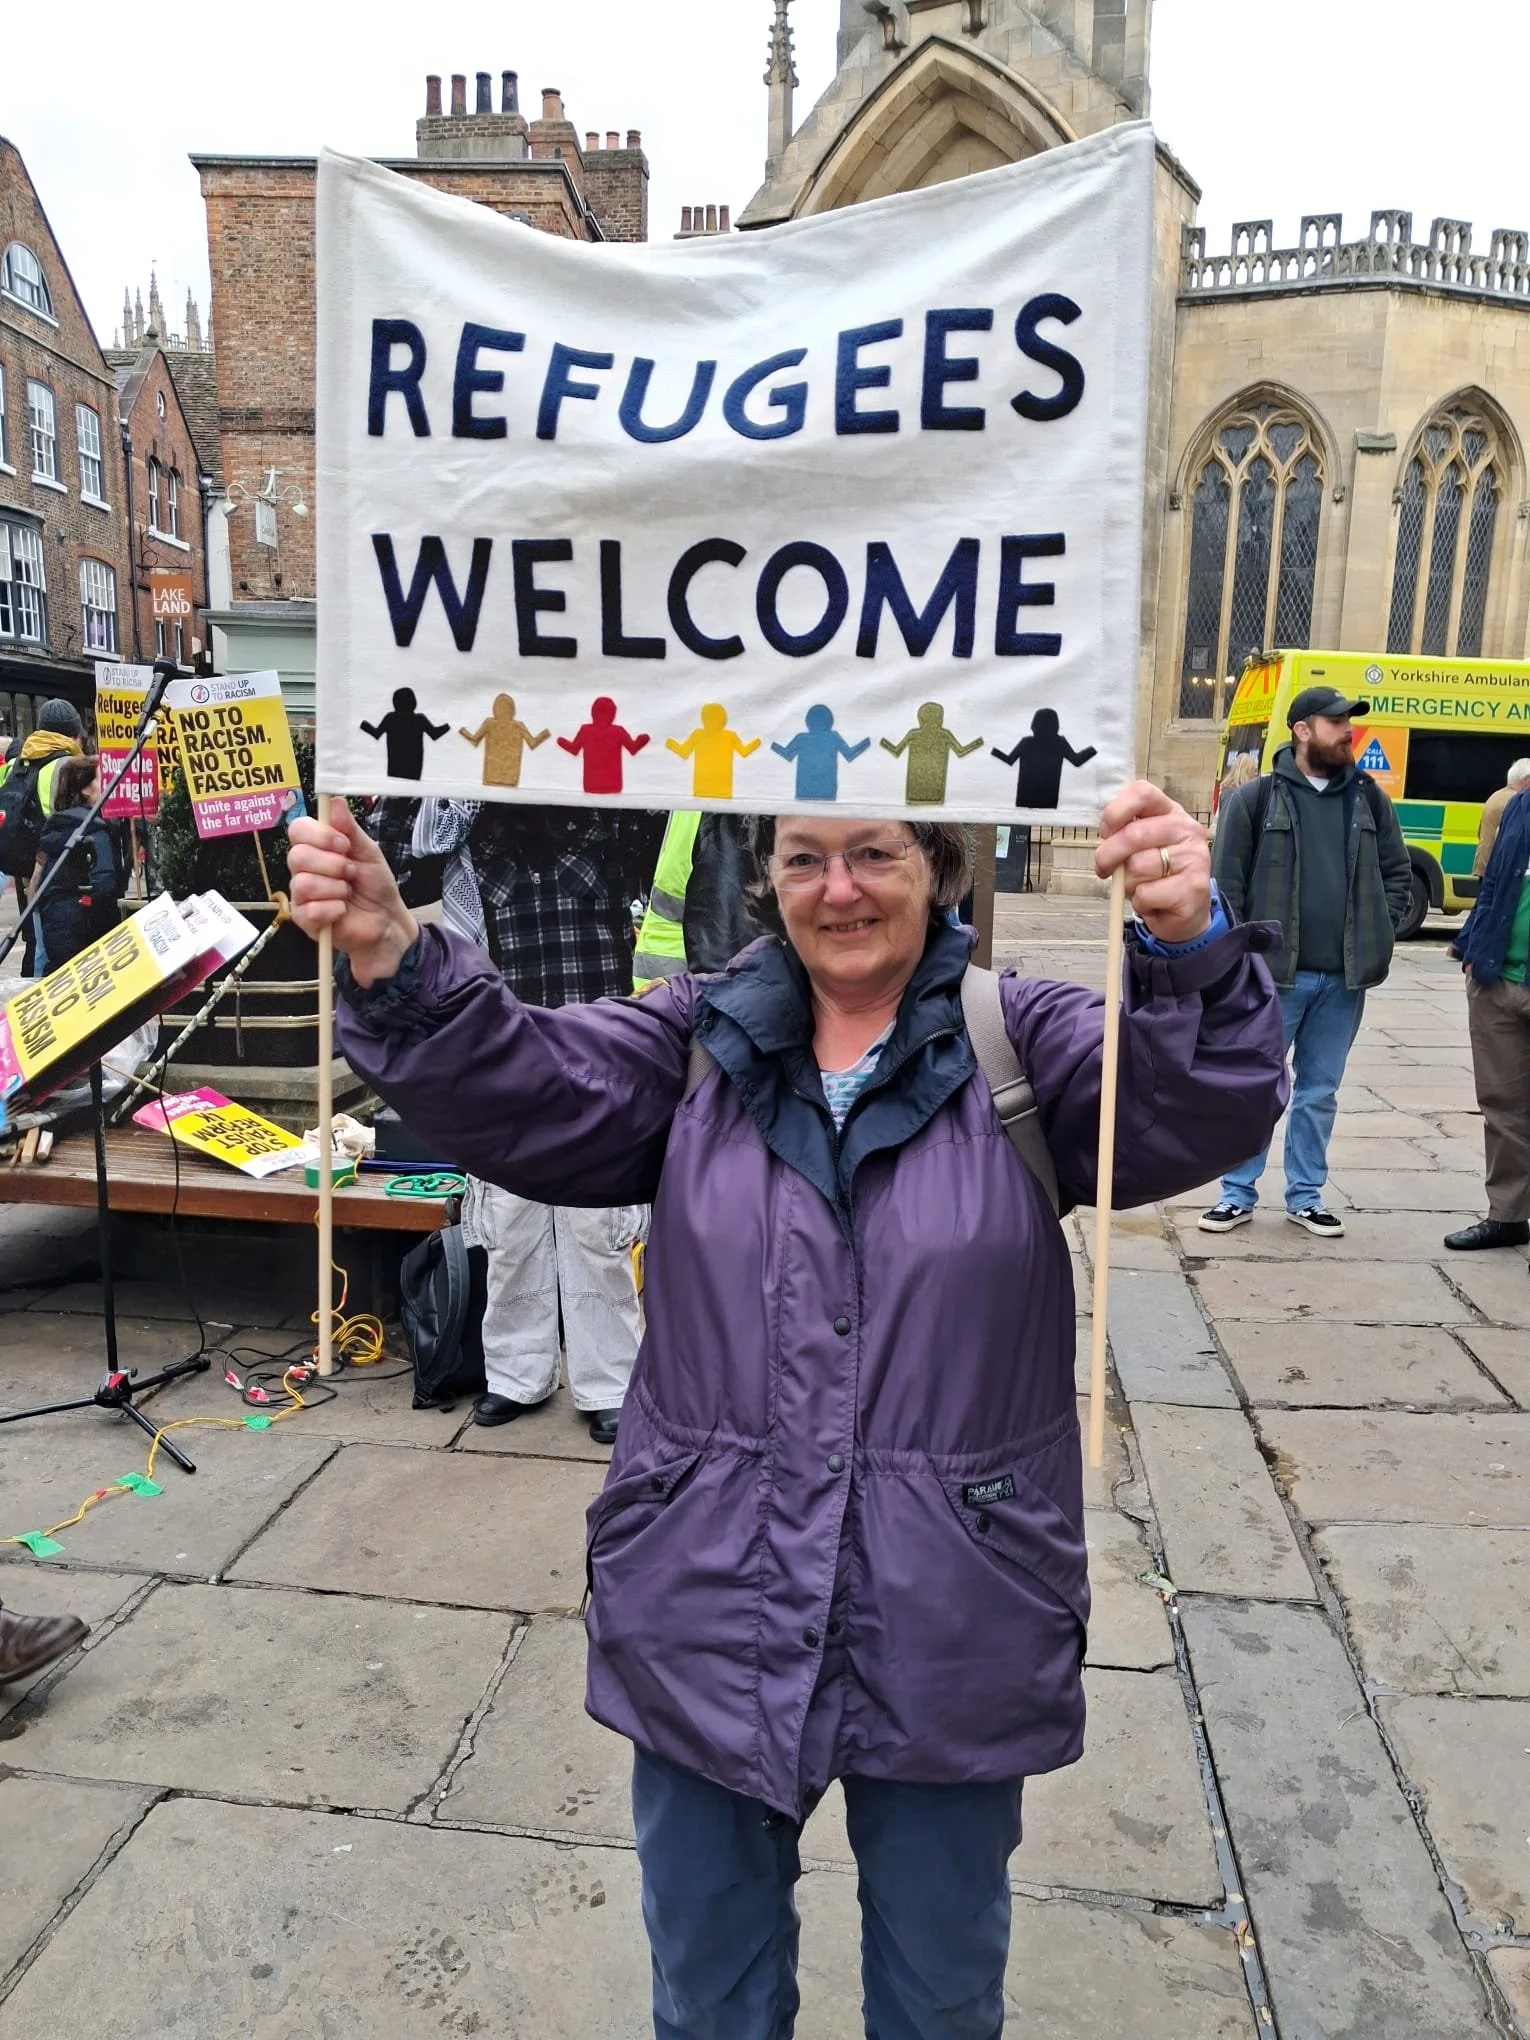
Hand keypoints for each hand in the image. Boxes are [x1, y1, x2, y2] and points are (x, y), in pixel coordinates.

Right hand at [287, 803, 418, 985]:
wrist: (386, 919)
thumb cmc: (374, 885)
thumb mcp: (368, 851)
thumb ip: (350, 829)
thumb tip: (335, 802)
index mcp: (316, 848)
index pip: (297, 830)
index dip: (320, 835)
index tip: (344, 845)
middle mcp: (303, 869)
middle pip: (297, 856)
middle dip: (333, 865)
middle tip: (351, 873)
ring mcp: (301, 895)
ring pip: (305, 883)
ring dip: (337, 888)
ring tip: (348, 893)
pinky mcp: (305, 919)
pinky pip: (311, 910)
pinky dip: (335, 909)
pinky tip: (343, 910)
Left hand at [1095, 780, 1212, 944]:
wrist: (1184, 912)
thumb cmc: (1155, 877)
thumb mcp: (1138, 849)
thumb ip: (1123, 835)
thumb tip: (1107, 836)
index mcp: (1171, 813)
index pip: (1142, 793)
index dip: (1115, 812)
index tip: (1105, 832)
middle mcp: (1187, 830)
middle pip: (1134, 834)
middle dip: (1109, 855)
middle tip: (1104, 868)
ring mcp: (1194, 858)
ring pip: (1138, 866)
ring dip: (1127, 883)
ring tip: (1140, 887)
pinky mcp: (1194, 887)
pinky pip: (1147, 893)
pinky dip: (1141, 902)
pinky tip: (1153, 902)